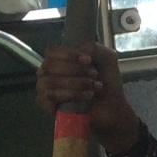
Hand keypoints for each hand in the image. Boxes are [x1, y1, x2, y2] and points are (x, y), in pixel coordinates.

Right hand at [35, 41, 140, 156]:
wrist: (112, 108)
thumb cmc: (106, 83)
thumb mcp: (107, 60)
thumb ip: (97, 49)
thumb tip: (83, 48)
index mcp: (59, 61)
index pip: (51, 51)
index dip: (68, 54)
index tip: (88, 60)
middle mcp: (48, 73)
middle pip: (50, 65)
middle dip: (76, 70)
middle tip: (94, 75)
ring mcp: (44, 90)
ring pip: (50, 81)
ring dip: (76, 83)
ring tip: (94, 87)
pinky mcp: (46, 105)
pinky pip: (50, 96)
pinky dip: (71, 95)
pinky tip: (87, 96)